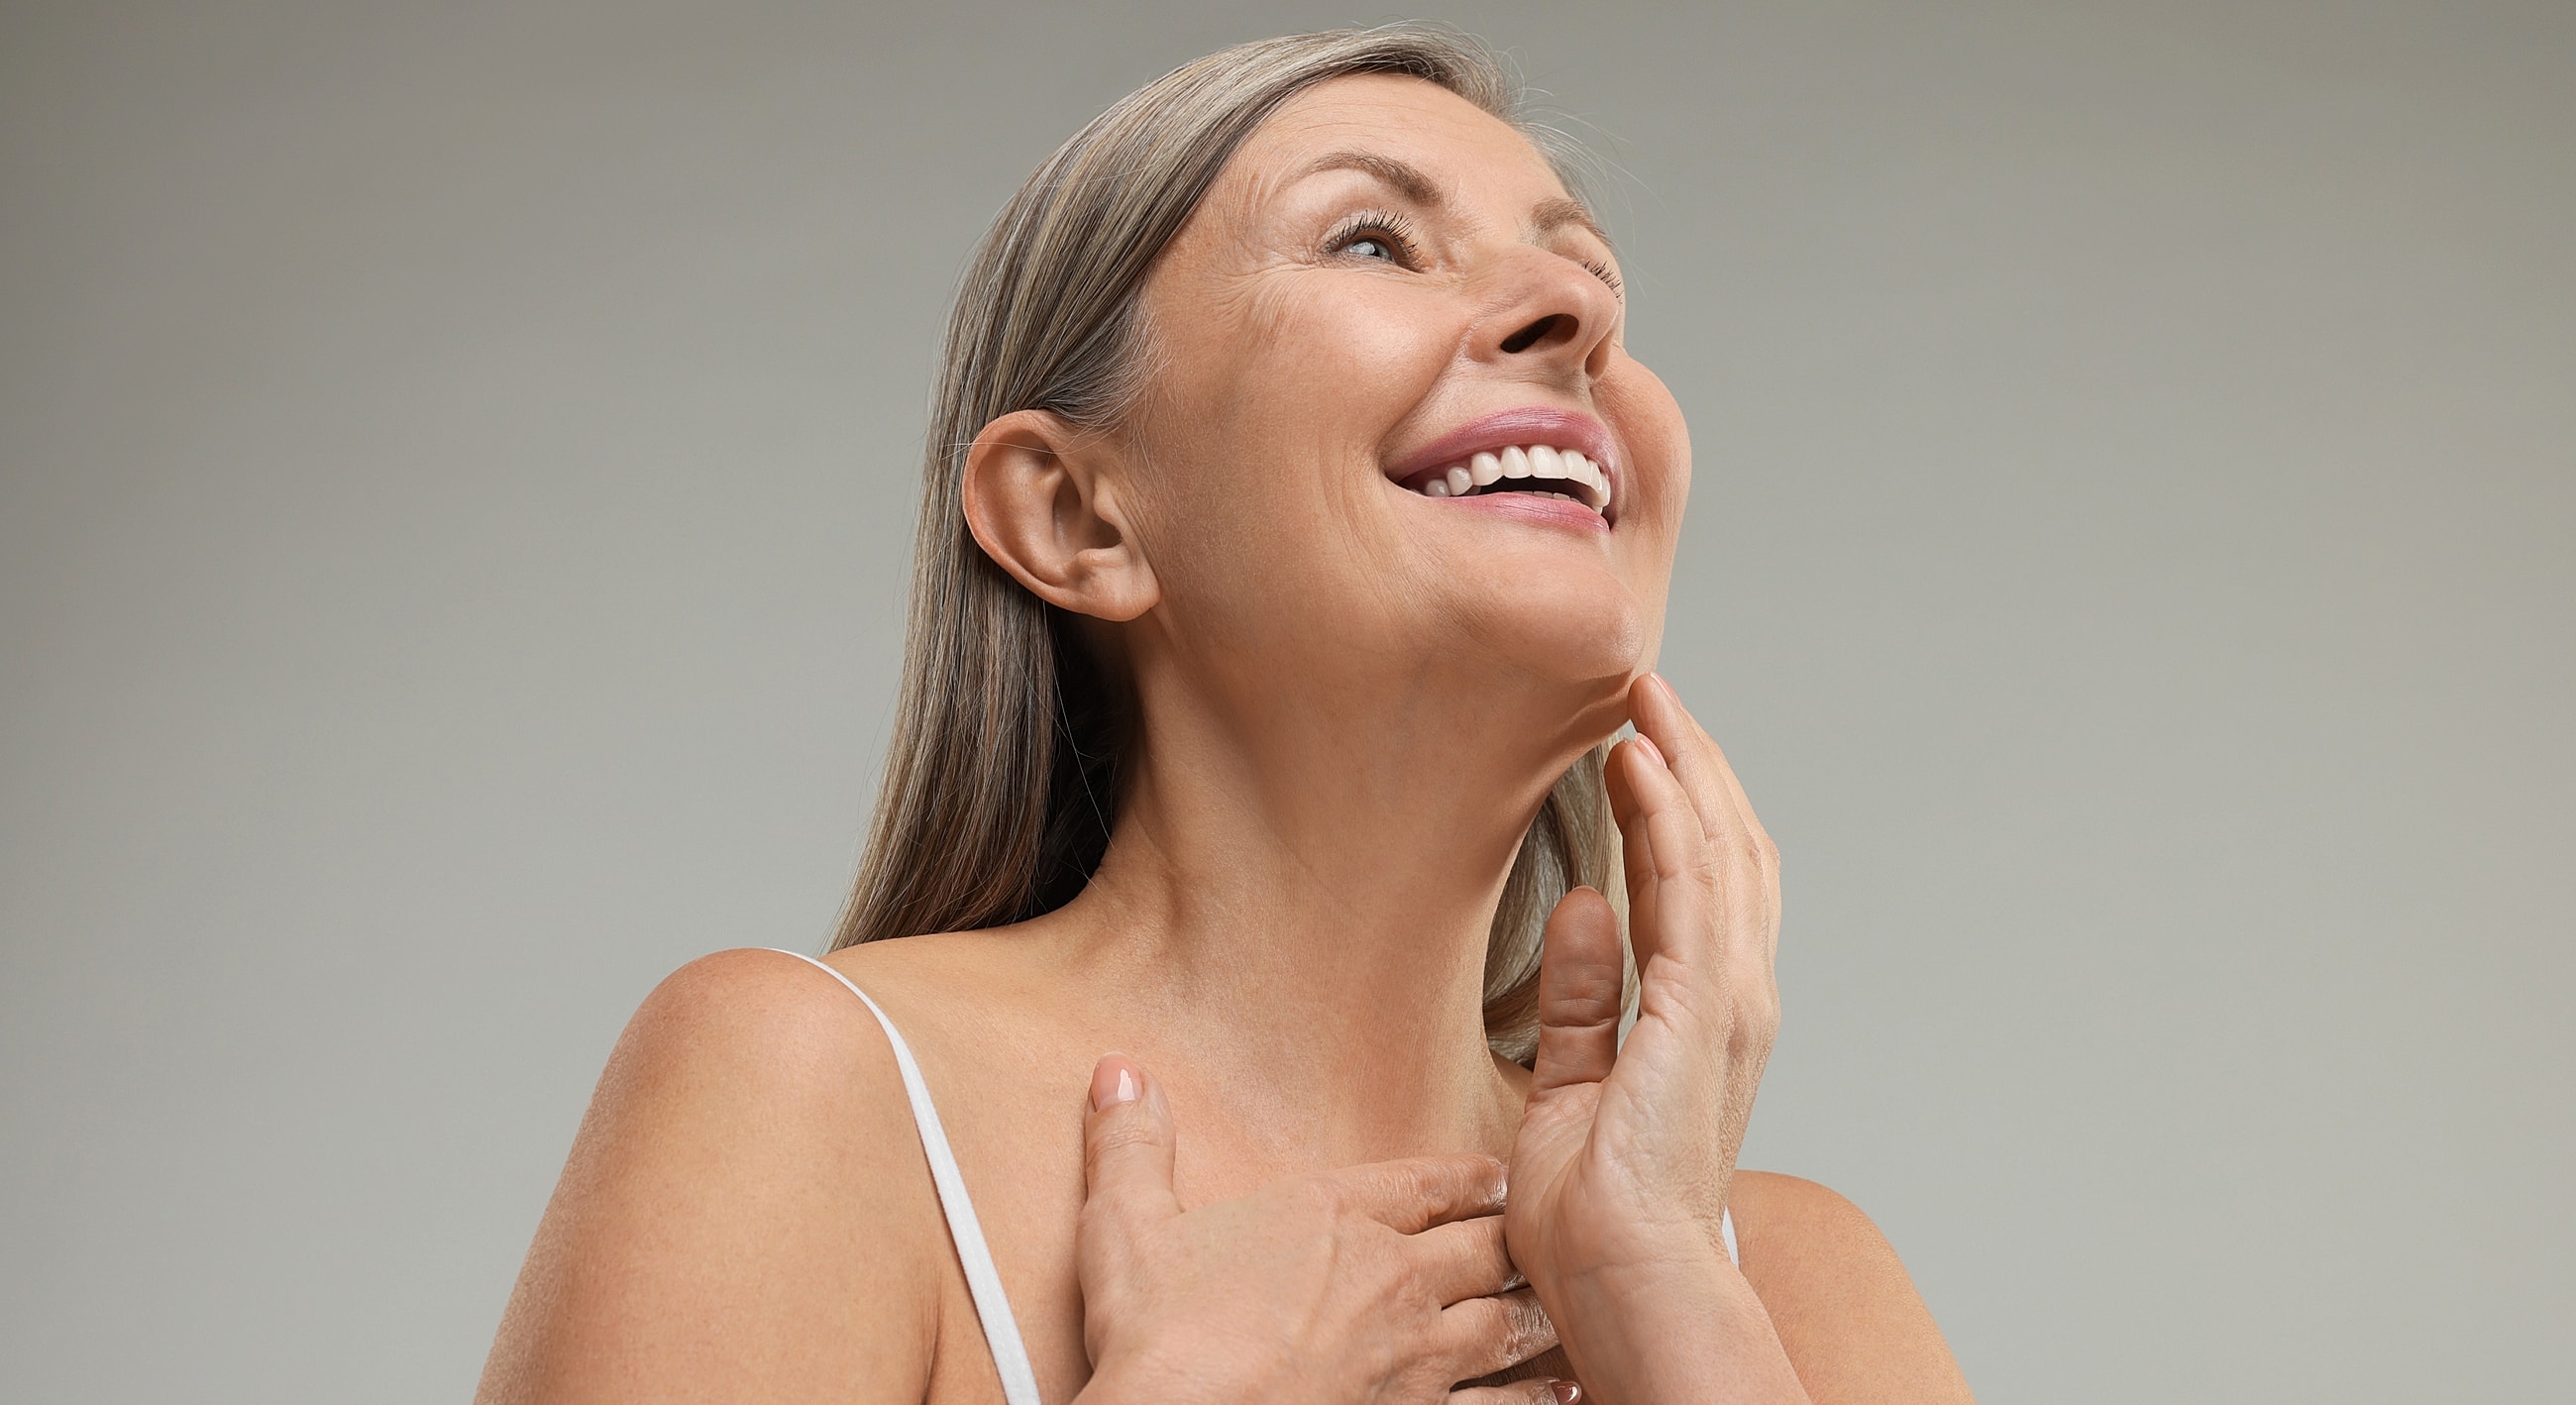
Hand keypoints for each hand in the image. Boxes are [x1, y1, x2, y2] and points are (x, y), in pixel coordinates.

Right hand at [1074, 1056, 1575, 1404]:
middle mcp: (1392, 1281)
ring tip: (1562, 1306)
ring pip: (1507, 1324)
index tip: (1496, 1176)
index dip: (1468, 1179)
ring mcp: (1416, 1359)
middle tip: (1544, 1235)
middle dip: (1515, 1241)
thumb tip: (1117, 1072)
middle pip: (1484, 1248)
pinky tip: (1562, 1395)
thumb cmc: (1160, 1338)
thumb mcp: (1126, 1227)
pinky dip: (1535, 1400)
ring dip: (1536, 1313)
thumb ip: (1131, 1146)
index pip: (1425, 1184)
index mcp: (1334, 1218)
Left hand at [1503, 673, 1795, 1395]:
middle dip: (1692, 763)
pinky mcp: (1702, 1008)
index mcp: (1704, 1020)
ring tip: (1645, 699)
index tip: (1636, 745)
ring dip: (1684, 766)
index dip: (1680, 807)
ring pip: (1720, 850)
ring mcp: (1727, 1001)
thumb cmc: (1599, 1220)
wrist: (1626, 1282)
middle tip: (1647, 693)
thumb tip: (1585, 910)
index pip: (1705, 886)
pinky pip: (1690, 888)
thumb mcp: (1573, 1087)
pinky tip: (1640, 762)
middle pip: (1728, 849)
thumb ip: (1582, 999)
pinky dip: (1670, 816)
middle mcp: (1733, 1000)